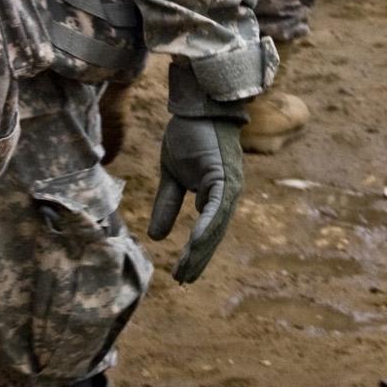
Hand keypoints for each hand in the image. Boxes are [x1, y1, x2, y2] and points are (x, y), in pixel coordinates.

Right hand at [146, 65, 247, 283]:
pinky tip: (194, 245)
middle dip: (199, 259)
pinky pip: (216, 208)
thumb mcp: (172, 175)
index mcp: (219, 194)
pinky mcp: (224, 176)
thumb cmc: (189, 134)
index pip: (210, 230)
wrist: (196, 104)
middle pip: (215, 234)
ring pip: (217, 226)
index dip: (197, 252)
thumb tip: (157, 236)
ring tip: (185, 272)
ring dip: (200, 250)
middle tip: (184, 281)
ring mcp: (229, 185)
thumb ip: (168, 204)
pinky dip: (206, 228)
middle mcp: (229, 192)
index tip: (183, 274)